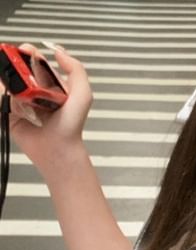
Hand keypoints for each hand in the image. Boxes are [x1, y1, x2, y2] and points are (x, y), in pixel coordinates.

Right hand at [0, 43, 92, 168]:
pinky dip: (2, 97)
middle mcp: (33, 89)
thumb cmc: (71, 126)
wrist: (58, 148)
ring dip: (8, 84)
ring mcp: (19, 100)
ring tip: (21, 98)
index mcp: (48, 82)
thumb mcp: (83, 94)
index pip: (31, 58)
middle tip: (20, 78)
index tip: (25, 53)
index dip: (25, 53)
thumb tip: (59, 50)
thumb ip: (76, 69)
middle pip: (13, 67)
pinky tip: (16, 107)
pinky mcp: (8, 112)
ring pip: (3, 81)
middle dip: (13, 67)